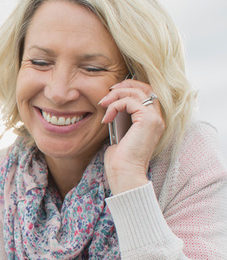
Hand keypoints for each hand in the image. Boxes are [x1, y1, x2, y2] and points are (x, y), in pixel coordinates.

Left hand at [98, 79, 164, 193]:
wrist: (124, 174)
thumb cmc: (120, 160)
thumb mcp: (120, 135)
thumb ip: (121, 121)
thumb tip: (112, 111)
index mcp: (152, 121)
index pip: (146, 94)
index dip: (129, 88)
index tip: (111, 94)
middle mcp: (157, 118)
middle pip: (145, 88)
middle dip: (124, 86)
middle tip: (106, 94)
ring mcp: (155, 119)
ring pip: (138, 92)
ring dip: (117, 95)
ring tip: (103, 104)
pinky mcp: (147, 120)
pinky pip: (130, 101)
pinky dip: (115, 105)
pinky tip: (106, 118)